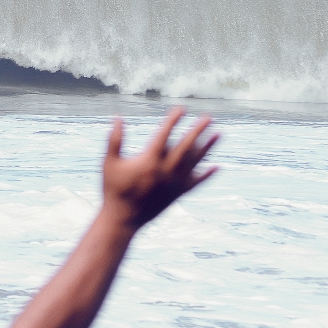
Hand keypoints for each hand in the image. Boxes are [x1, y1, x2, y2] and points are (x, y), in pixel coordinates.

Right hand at [102, 107, 217, 230]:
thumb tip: (116, 117)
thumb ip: (114, 140)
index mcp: (149, 161)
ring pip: (194, 162)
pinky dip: (207, 175)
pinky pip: (196, 182)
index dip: (173, 120)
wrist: (123, 218)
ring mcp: (174, 183)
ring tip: (218, 133)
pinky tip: (217, 167)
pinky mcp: (177, 194)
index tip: (181, 109)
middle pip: (185, 146)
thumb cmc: (113, 189)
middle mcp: (165, 170)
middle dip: (197, 130)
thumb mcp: (109, 163)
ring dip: (207, 147)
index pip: (164, 135)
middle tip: (208, 117)